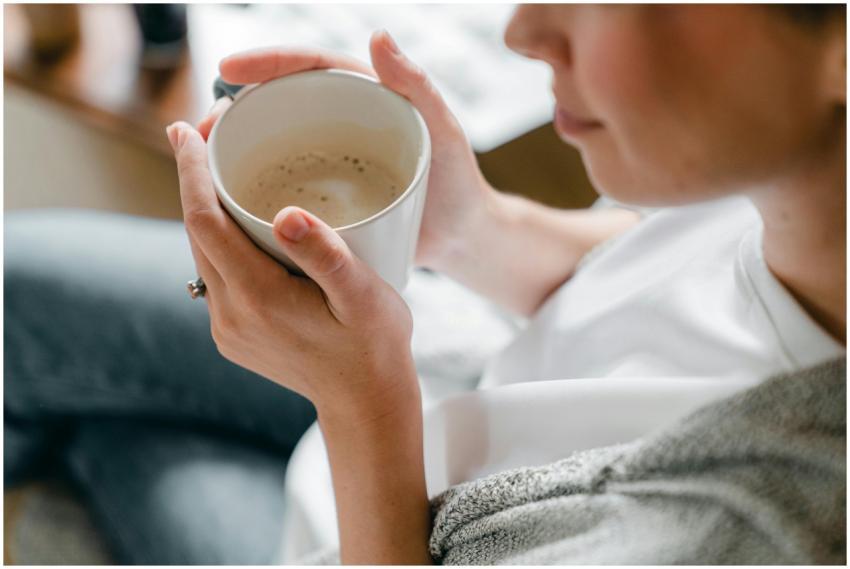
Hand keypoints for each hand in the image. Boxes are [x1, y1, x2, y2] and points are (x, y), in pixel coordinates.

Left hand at [166, 121, 417, 416]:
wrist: (366, 405)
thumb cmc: (374, 346)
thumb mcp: (364, 297)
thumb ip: (327, 256)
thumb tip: (287, 213)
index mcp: (257, 298)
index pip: (204, 222)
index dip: (190, 170)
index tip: (185, 127)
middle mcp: (230, 314)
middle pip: (197, 233)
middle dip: (195, 179)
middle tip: (208, 130)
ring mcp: (228, 328)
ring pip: (203, 254)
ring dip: (206, 209)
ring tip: (222, 166)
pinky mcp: (234, 335)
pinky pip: (216, 276)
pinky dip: (221, 241)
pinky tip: (240, 222)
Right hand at [197, 29, 494, 270]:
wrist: (460, 238)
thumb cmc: (458, 181)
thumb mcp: (442, 130)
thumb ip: (416, 85)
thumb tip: (378, 34)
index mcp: (362, 97)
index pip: (308, 68)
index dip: (267, 63)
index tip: (228, 68)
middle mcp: (338, 123)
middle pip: (277, 106)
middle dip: (233, 110)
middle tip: (198, 128)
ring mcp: (326, 160)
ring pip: (271, 147)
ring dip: (232, 152)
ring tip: (199, 165)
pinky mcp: (321, 198)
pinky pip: (280, 187)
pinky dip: (251, 191)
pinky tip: (225, 205)